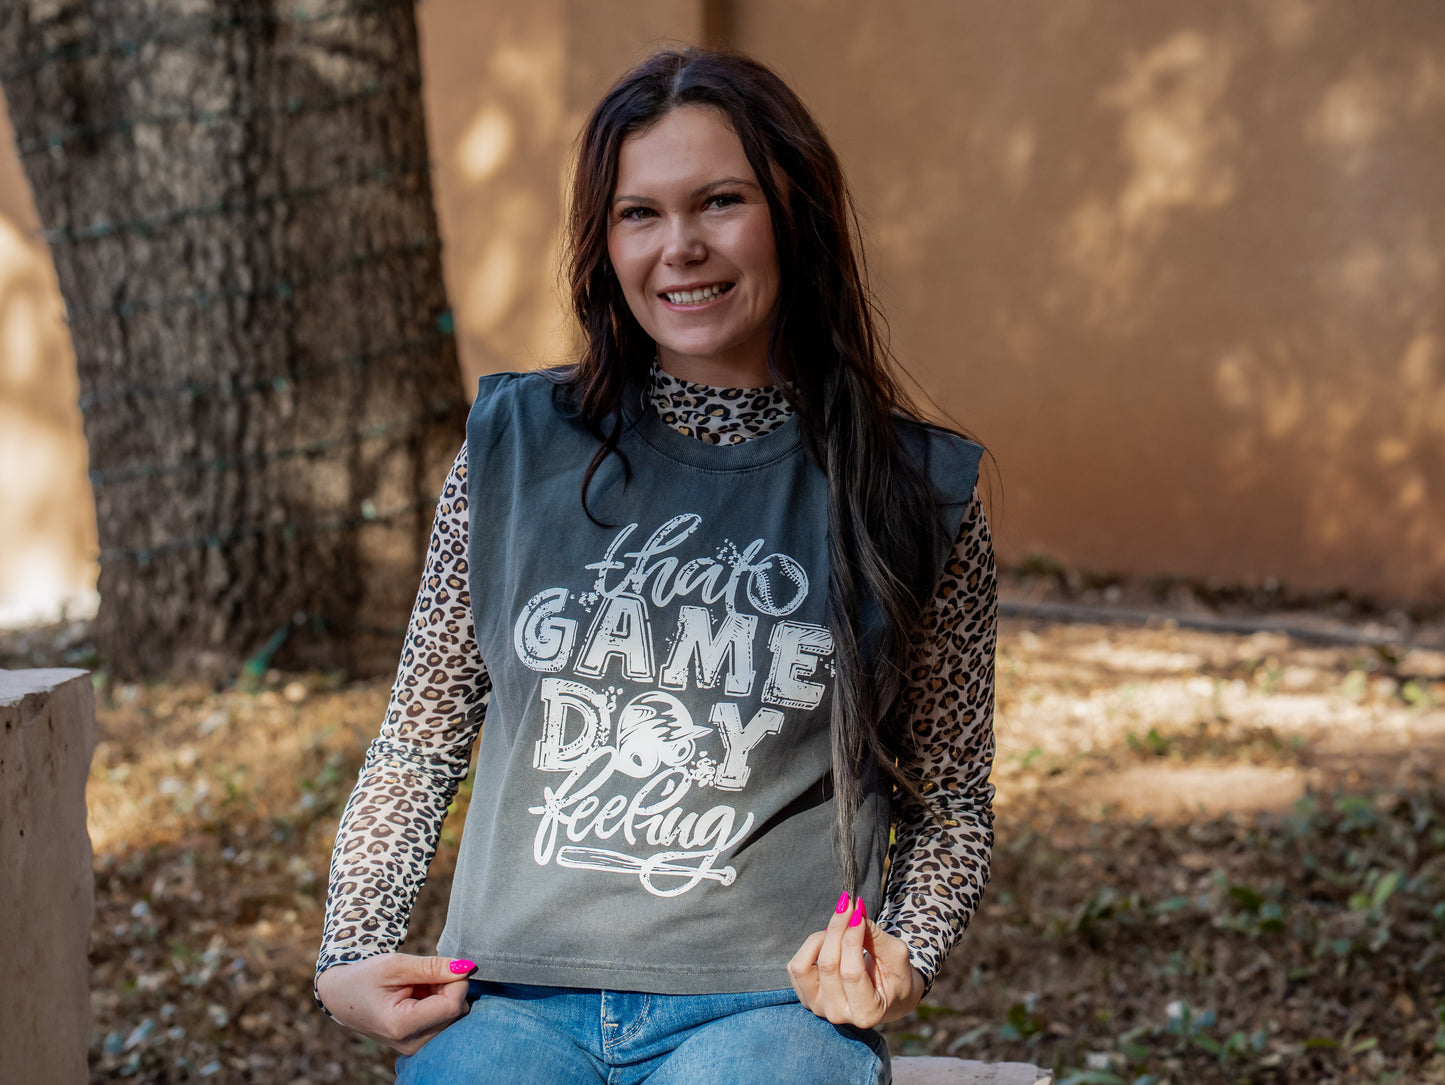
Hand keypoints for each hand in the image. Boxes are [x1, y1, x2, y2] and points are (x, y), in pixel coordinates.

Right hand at [316, 952, 474, 1054]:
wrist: (342, 996)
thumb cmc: (366, 977)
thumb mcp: (396, 965)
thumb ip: (433, 967)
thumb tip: (466, 968)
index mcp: (402, 1025)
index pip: (453, 1006)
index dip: (457, 981)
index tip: (445, 965)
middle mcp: (412, 1043)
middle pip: (456, 1012)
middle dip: (449, 987)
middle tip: (424, 975)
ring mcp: (416, 1046)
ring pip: (455, 1015)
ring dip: (444, 994)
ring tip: (418, 985)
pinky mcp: (420, 1043)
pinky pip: (446, 1020)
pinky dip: (439, 1002)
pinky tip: (420, 995)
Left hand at [787, 893, 925, 1027]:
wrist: (885, 995)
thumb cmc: (894, 976)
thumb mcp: (895, 956)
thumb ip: (876, 936)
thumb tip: (854, 912)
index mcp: (867, 1013)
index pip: (851, 972)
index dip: (852, 938)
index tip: (857, 912)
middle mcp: (838, 1014)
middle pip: (827, 965)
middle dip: (836, 929)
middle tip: (847, 906)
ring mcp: (818, 1008)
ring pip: (803, 966)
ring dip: (820, 938)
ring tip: (839, 928)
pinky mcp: (805, 997)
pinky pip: (795, 966)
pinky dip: (811, 946)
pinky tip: (829, 940)